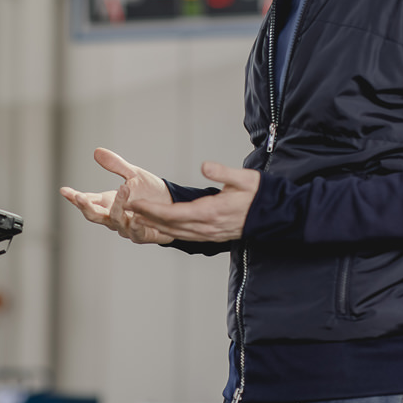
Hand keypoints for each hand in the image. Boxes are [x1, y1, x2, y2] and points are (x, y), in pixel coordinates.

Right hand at [59, 147, 173, 244]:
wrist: (175, 206)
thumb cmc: (151, 192)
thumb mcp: (133, 174)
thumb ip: (115, 165)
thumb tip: (97, 151)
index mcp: (108, 202)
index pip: (87, 200)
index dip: (74, 197)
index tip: (64, 190)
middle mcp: (113, 216)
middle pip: (93, 215)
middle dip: (85, 206)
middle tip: (80, 196)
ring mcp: (126, 227)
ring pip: (114, 220)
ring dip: (117, 206)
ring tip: (123, 189)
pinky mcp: (142, 235)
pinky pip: (135, 232)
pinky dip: (134, 224)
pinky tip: (135, 217)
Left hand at [128, 162, 258, 242]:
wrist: (277, 215)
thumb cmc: (260, 194)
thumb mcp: (245, 178)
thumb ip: (223, 172)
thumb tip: (205, 166)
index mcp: (212, 212)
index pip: (174, 213)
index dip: (152, 209)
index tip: (134, 203)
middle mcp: (208, 227)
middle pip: (170, 225)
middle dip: (147, 218)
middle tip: (125, 211)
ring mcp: (210, 234)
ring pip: (176, 233)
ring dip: (155, 227)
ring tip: (136, 219)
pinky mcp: (212, 235)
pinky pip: (186, 236)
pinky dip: (169, 232)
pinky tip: (159, 227)